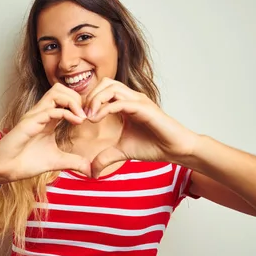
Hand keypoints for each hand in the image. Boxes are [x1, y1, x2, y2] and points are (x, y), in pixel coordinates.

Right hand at [0, 84, 92, 181]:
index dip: (80, 103)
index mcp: (48, 118)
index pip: (65, 97)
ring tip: (82, 118)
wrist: (6, 169)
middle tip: (87, 116)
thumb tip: (91, 170)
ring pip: (56, 92)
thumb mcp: (58, 161)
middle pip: (61, 89)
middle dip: (78, 98)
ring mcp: (35, 116)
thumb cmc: (26, 162)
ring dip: (73, 101)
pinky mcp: (29, 123)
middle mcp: (41, 113)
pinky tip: (76, 122)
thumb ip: (74, 162)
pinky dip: (67, 113)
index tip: (91, 118)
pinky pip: (50, 110)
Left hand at [84, 78, 198, 177]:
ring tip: (89, 117)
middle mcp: (133, 98)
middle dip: (90, 96)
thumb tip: (91, 172)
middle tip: (82, 115)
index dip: (89, 100)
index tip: (80, 117)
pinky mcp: (145, 109)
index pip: (104, 90)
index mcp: (127, 103)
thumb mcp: (122, 152)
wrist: (175, 150)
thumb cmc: (153, 146)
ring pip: (112, 87)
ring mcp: (139, 101)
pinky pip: (121, 102)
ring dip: (96, 99)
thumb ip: (105, 157)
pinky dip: (106, 108)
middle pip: (106, 83)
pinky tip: (97, 119)